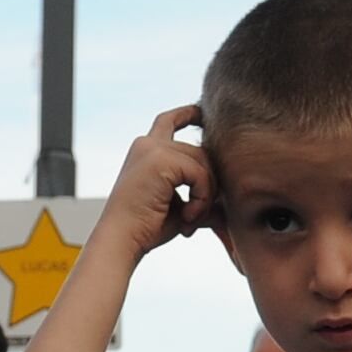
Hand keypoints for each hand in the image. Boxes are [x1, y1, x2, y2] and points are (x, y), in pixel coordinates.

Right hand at [103, 106, 215, 255]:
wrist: (121, 239)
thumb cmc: (147, 228)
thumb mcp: (180, 207)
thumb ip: (202, 197)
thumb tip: (229, 203)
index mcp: (146, 150)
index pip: (170, 121)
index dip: (189, 113)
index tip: (203, 112)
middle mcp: (148, 144)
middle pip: (200, 151)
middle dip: (208, 184)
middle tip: (197, 216)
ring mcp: (153, 149)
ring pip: (204, 163)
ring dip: (205, 196)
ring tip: (190, 219)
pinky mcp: (161, 159)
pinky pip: (201, 174)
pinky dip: (201, 199)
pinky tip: (187, 217)